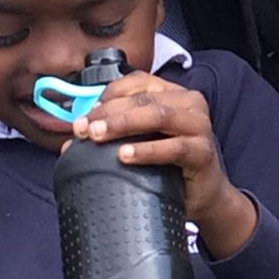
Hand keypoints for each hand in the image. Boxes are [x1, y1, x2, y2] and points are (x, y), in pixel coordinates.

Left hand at [71, 76, 256, 258]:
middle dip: (108, 113)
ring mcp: (199, 125)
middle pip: (143, 99)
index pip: (136, 83)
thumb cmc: (170, 165)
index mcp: (172, 94)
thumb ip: (115, 133)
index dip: (107, 96)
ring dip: (123, 124)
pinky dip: (147, 150)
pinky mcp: (203, 152)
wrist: (204, 196)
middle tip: (84, 129)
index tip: (83, 118)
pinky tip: (125, 156)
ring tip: (98, 137)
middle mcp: (188, 103)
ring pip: (158, 115)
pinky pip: (174, 147)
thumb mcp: (143, 140)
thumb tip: (73, 140)